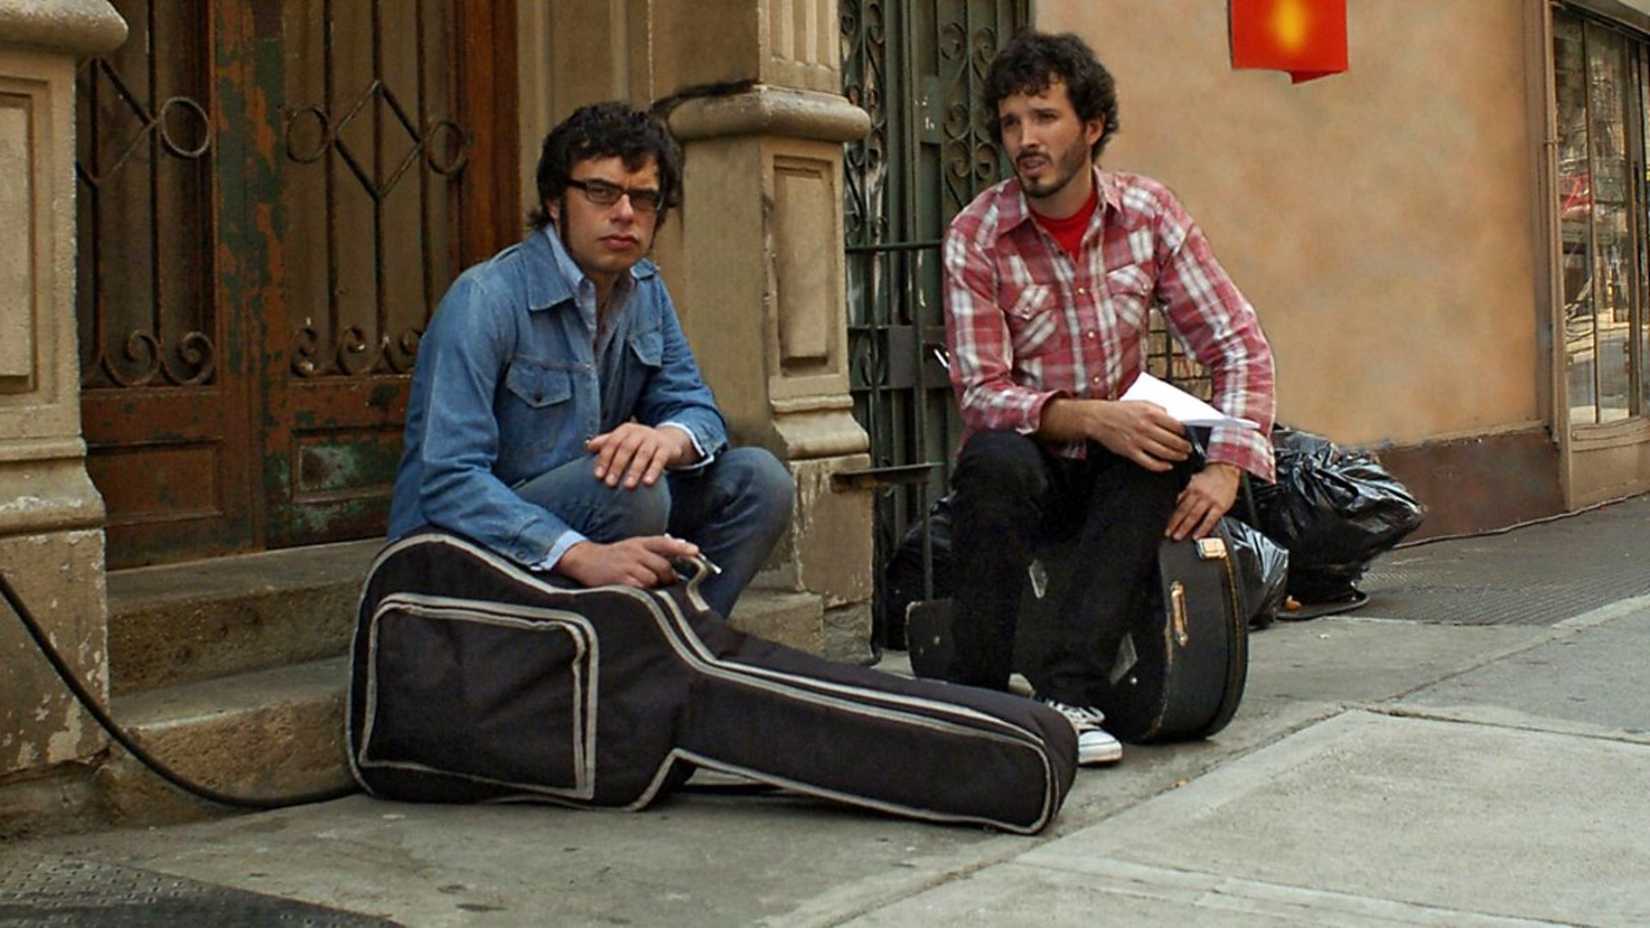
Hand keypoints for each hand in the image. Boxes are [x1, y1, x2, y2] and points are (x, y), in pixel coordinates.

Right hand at [556, 535, 700, 588]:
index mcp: (640, 542)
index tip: (696, 551)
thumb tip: (682, 548)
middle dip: (669, 577)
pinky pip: (640, 587)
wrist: (585, 560)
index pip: (664, 542)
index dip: (681, 547)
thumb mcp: (633, 546)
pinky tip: (639, 591)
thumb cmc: (615, 555)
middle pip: (663, 565)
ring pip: (653, 578)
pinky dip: (644, 591)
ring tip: (649, 587)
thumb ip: (654, 549)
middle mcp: (635, 551)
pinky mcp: (619, 579)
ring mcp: (627, 565)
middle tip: (667, 583)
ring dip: (655, 586)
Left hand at [586, 423, 691, 488]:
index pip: (612, 443)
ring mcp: (653, 439)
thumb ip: (606, 443)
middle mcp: (639, 432)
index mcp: (625, 430)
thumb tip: (587, 446)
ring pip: (643, 454)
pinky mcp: (666, 448)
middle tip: (610, 484)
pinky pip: (659, 460)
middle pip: (626, 448)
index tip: (598, 476)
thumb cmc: (638, 444)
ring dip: (635, 470)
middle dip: (617, 466)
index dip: (604, 459)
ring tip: (628, 486)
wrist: (667, 440)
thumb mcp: (623, 440)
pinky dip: (654, 471)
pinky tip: (648, 483)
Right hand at [1090, 401, 1191, 472]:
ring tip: (1182, 457)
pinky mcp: (1131, 452)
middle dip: (1184, 446)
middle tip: (1189, 449)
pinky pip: (1149, 462)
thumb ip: (1157, 409)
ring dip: (1177, 456)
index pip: (1176, 425)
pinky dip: (1161, 466)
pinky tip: (1167, 466)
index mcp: (1150, 413)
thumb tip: (1171, 417)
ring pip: (1164, 452)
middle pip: (1173, 440)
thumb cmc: (1118, 410)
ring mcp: (1138, 441)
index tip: (1189, 435)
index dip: (1185, 432)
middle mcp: (1146, 427)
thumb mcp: (1141, 402)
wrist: (1098, 418)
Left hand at [1166, 462, 1239, 540]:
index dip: (1171, 516)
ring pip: (1194, 516)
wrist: (1226, 470)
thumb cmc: (1210, 477)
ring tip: (1178, 536)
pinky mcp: (1220, 507)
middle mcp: (1199, 494)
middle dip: (1175, 524)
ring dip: (1185, 527)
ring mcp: (1210, 500)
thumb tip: (1175, 504)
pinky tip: (1197, 536)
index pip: (1178, 504)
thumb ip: (1185, 493)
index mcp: (1191, 488)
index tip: (1166, 526)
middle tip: (1169, 534)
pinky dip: (1203, 529)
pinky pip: (1210, 520)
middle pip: (1184, 511)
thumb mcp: (1194, 480)